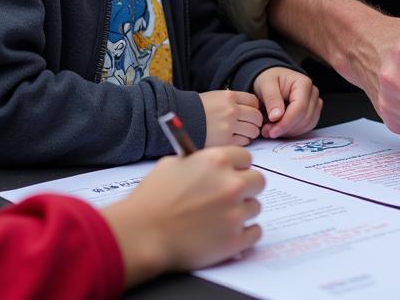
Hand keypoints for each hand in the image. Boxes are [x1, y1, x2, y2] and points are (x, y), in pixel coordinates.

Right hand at [101, 146, 264, 286]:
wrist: (142, 234)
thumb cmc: (152, 199)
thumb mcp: (172, 164)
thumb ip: (198, 162)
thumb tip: (209, 165)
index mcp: (217, 161)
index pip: (245, 157)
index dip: (237, 166)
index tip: (232, 173)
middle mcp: (231, 184)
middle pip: (258, 181)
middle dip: (246, 187)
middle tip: (231, 196)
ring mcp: (235, 213)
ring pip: (255, 207)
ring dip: (242, 211)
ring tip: (221, 217)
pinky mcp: (234, 241)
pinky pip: (255, 232)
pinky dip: (245, 233)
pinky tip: (229, 231)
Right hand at [202, 90, 262, 145]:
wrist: (180, 119)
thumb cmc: (197, 109)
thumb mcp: (216, 97)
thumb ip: (233, 102)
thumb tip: (250, 110)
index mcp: (229, 96)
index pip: (254, 101)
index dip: (254, 108)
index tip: (251, 113)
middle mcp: (231, 110)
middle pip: (256, 117)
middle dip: (255, 122)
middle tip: (249, 126)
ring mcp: (229, 126)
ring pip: (253, 131)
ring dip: (250, 133)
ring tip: (241, 134)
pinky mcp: (225, 141)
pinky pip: (244, 142)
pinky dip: (242, 142)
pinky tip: (234, 140)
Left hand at [253, 67, 322, 138]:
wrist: (273, 79)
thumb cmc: (271, 79)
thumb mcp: (265, 84)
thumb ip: (271, 99)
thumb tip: (276, 116)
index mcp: (303, 83)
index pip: (300, 108)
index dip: (286, 123)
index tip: (272, 131)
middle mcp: (312, 93)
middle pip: (304, 118)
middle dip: (285, 129)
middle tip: (267, 131)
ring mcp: (314, 104)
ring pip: (306, 125)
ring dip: (288, 132)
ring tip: (271, 129)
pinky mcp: (312, 113)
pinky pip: (306, 128)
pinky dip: (292, 132)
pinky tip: (280, 128)